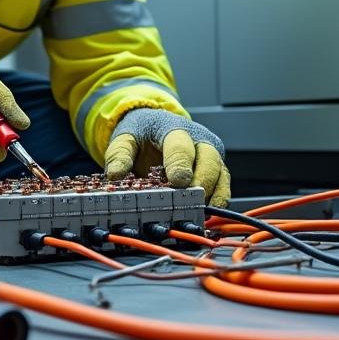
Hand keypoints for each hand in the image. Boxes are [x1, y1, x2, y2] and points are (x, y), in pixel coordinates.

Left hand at [103, 108, 230, 205]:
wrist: (155, 125)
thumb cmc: (142, 132)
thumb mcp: (125, 137)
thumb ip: (119, 154)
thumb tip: (115, 174)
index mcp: (175, 128)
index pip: (181, 145)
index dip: (180, 164)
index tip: (178, 181)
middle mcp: (199, 139)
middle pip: (209, 159)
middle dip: (202, 181)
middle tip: (190, 200)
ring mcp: (211, 155)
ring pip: (221, 174)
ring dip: (213, 195)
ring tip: (199, 212)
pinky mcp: (217, 170)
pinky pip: (224, 186)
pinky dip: (217, 201)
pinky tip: (206, 214)